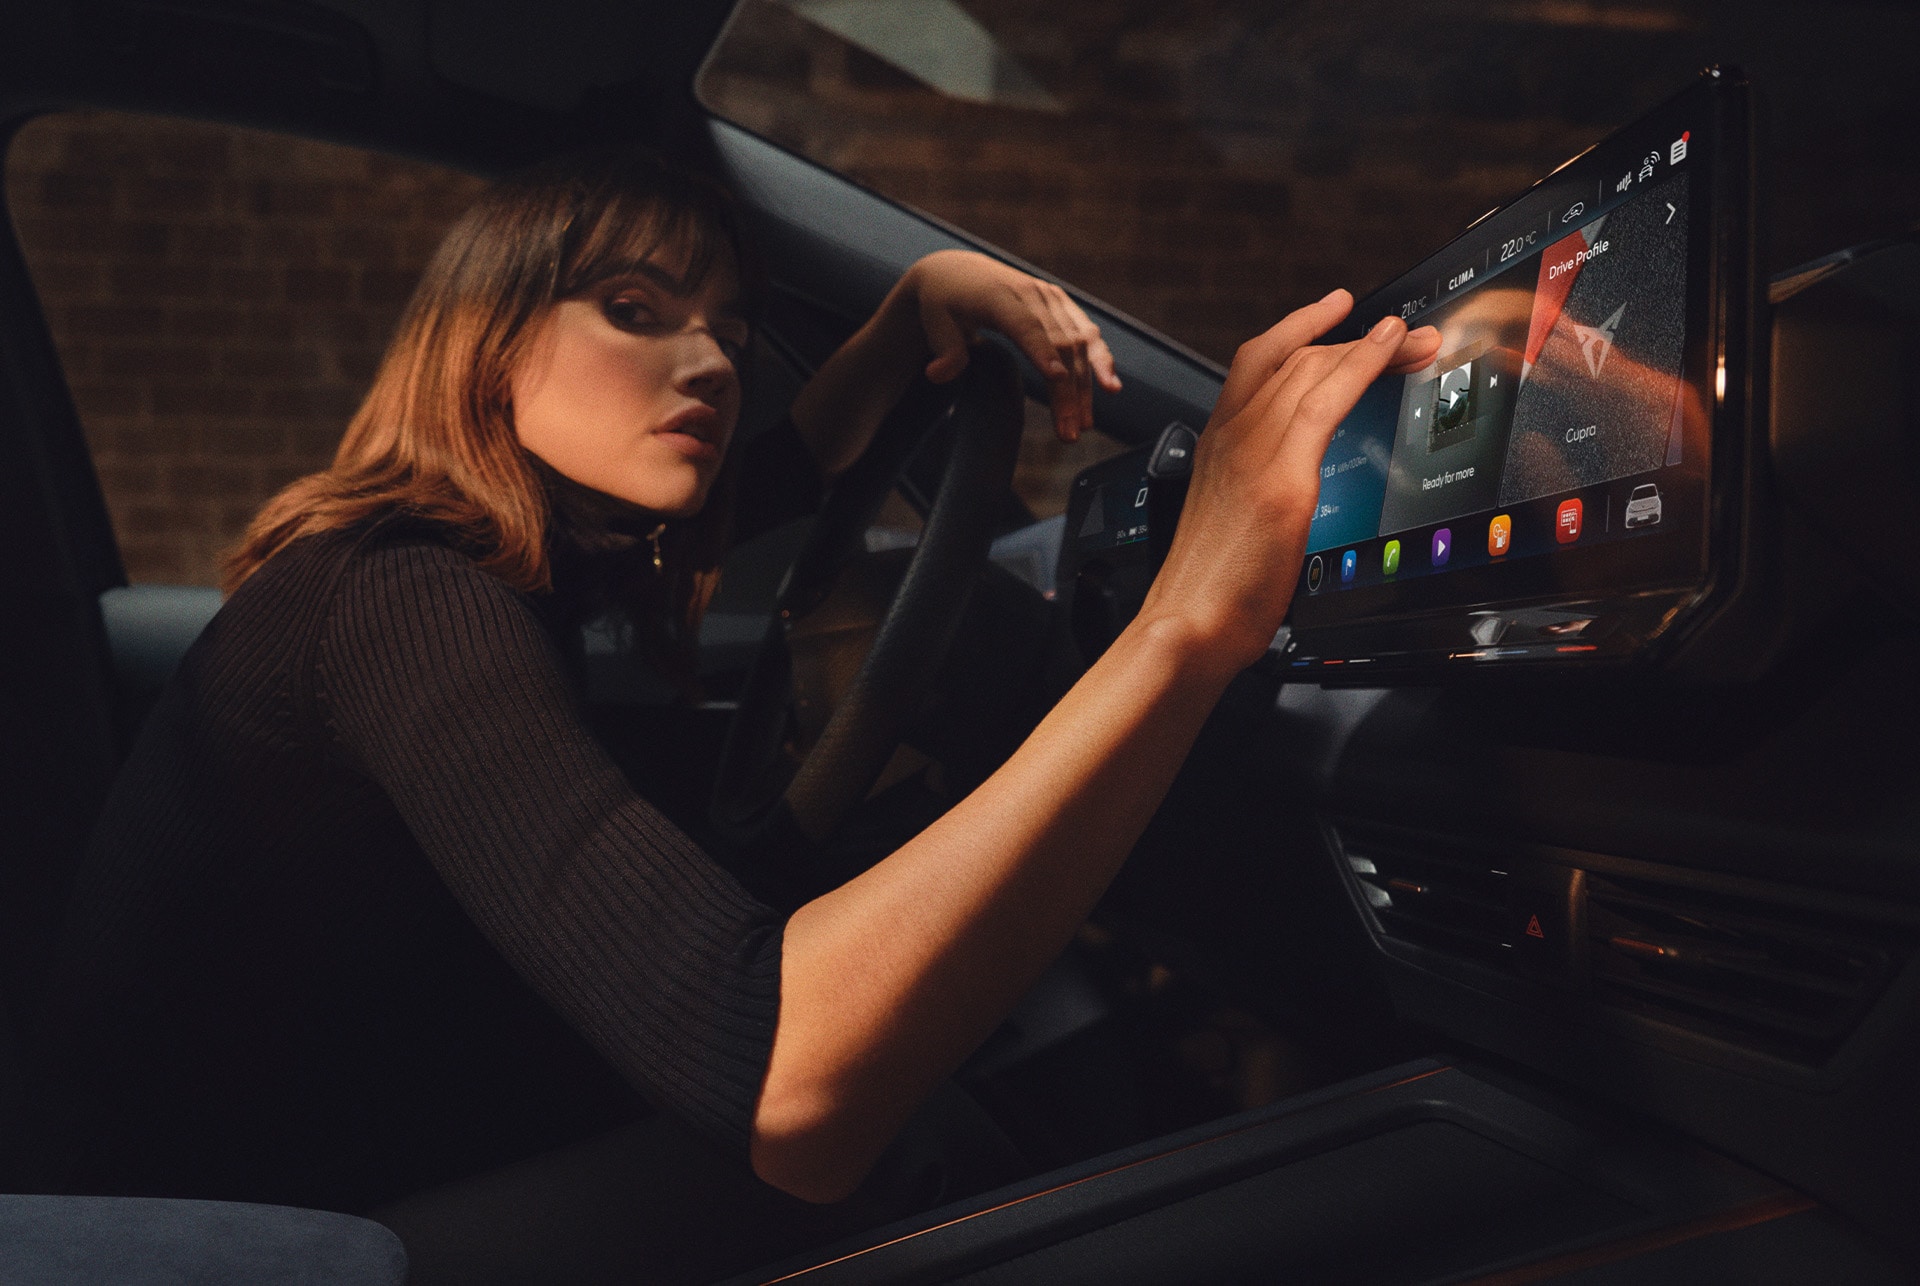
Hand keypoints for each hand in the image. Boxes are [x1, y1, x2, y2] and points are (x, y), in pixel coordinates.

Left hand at [904, 250, 1120, 440]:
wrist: (959, 271)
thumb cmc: (944, 301)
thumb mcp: (934, 322)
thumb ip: (943, 349)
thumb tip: (937, 374)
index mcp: (999, 296)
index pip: (1024, 325)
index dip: (1041, 351)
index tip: (1056, 379)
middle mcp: (1031, 294)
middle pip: (1059, 343)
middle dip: (1067, 391)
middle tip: (1068, 433)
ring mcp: (1051, 298)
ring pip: (1079, 342)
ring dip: (1086, 386)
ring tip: (1083, 425)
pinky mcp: (1063, 306)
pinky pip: (1087, 334)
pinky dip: (1101, 360)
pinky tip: (1110, 388)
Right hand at [1139, 291, 1441, 668]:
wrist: (1187, 624)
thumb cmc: (1209, 589)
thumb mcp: (1232, 526)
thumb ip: (1256, 494)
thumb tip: (1288, 496)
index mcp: (1216, 445)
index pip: (1261, 365)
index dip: (1303, 331)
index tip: (1339, 315)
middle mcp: (1230, 435)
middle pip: (1295, 359)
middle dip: (1355, 339)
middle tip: (1406, 336)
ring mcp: (1251, 451)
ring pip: (1313, 368)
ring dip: (1374, 345)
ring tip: (1416, 338)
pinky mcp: (1278, 476)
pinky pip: (1325, 399)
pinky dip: (1363, 362)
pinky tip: (1391, 346)